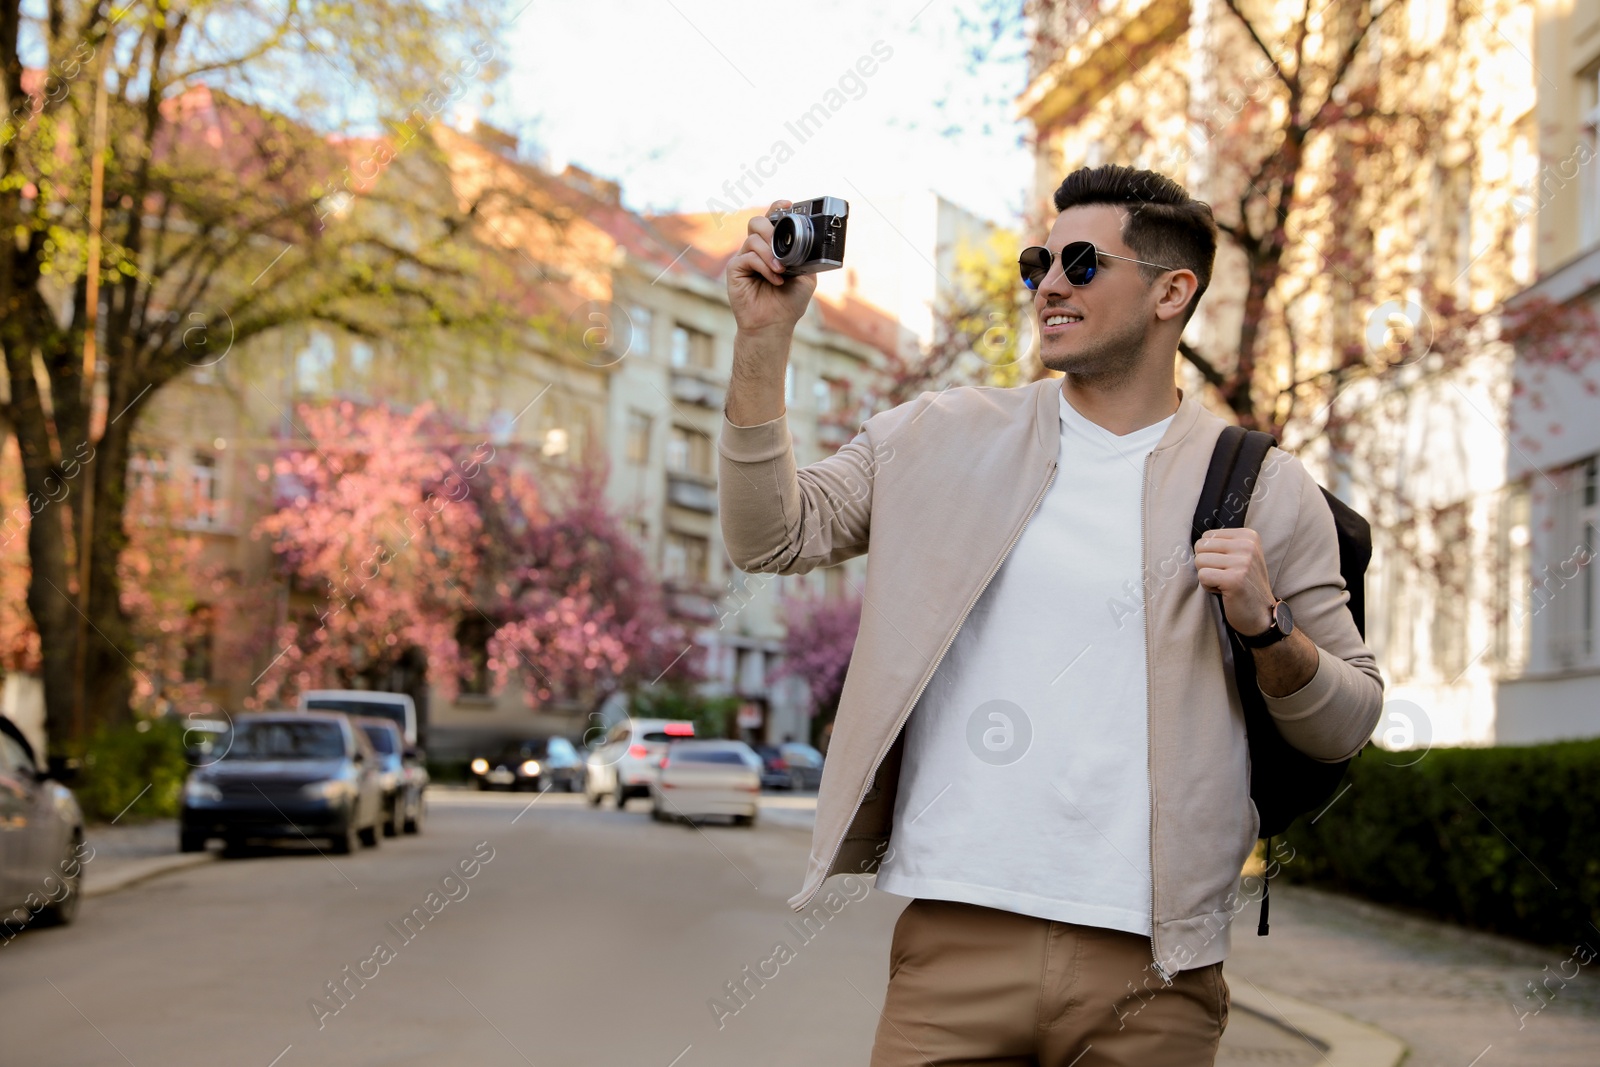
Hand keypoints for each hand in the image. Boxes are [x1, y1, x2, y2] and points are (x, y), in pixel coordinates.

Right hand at [726, 200, 817, 336]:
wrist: (774, 325)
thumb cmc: (789, 303)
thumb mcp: (806, 276)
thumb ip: (805, 256)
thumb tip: (808, 240)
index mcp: (773, 248)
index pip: (771, 220)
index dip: (777, 208)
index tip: (788, 205)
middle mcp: (757, 250)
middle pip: (757, 222)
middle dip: (771, 229)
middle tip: (782, 245)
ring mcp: (744, 259)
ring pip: (753, 239)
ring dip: (770, 253)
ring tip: (782, 270)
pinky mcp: (735, 270)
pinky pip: (748, 257)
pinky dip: (764, 266)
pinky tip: (775, 279)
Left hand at [1194, 528, 1276, 634]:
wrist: (1261, 614)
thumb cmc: (1244, 584)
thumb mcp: (1240, 556)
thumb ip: (1221, 543)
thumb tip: (1195, 541)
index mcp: (1248, 536)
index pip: (1207, 536)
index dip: (1211, 554)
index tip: (1228, 566)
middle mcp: (1247, 545)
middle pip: (1201, 546)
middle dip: (1206, 564)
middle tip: (1224, 576)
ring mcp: (1242, 562)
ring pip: (1199, 561)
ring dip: (1207, 576)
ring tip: (1225, 583)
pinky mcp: (1234, 579)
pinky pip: (1202, 576)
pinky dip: (1208, 587)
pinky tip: (1224, 591)